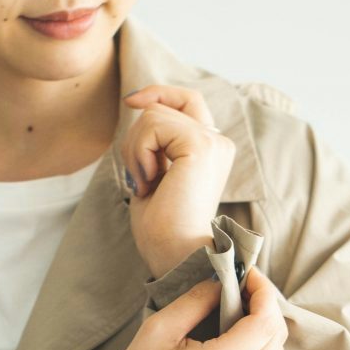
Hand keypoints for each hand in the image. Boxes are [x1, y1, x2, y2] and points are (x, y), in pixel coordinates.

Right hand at [110, 266, 287, 349]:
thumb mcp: (159, 328)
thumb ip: (197, 300)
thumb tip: (225, 284)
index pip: (263, 323)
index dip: (263, 293)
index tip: (250, 276)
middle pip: (275, 340)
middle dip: (267, 309)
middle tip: (247, 293)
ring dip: (270, 335)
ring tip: (249, 319)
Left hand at [120, 85, 236, 277]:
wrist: (175, 256)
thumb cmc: (161, 228)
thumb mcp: (153, 174)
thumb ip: (153, 142)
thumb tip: (140, 106)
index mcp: (211, 149)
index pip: (187, 100)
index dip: (159, 93)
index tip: (131, 101)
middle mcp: (218, 141)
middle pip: (165, 105)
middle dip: (137, 135)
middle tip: (139, 177)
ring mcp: (213, 142)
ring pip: (153, 115)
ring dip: (135, 150)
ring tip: (146, 184)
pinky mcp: (201, 146)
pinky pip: (153, 126)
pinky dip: (140, 153)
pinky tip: (149, 182)